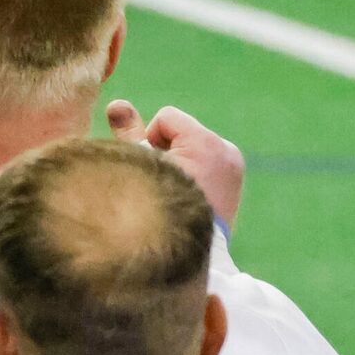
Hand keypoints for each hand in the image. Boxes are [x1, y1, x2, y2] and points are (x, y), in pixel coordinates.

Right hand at [107, 99, 244, 228]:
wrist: (187, 250)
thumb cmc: (156, 208)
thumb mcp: (138, 166)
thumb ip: (128, 134)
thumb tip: (118, 103)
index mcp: (205, 143)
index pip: (166, 118)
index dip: (149, 139)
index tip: (150, 167)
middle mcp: (225, 149)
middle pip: (181, 132)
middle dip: (166, 150)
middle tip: (161, 180)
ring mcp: (234, 164)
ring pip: (193, 145)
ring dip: (180, 160)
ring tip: (173, 189)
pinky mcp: (236, 177)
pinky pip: (206, 158)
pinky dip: (194, 170)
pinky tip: (187, 193)